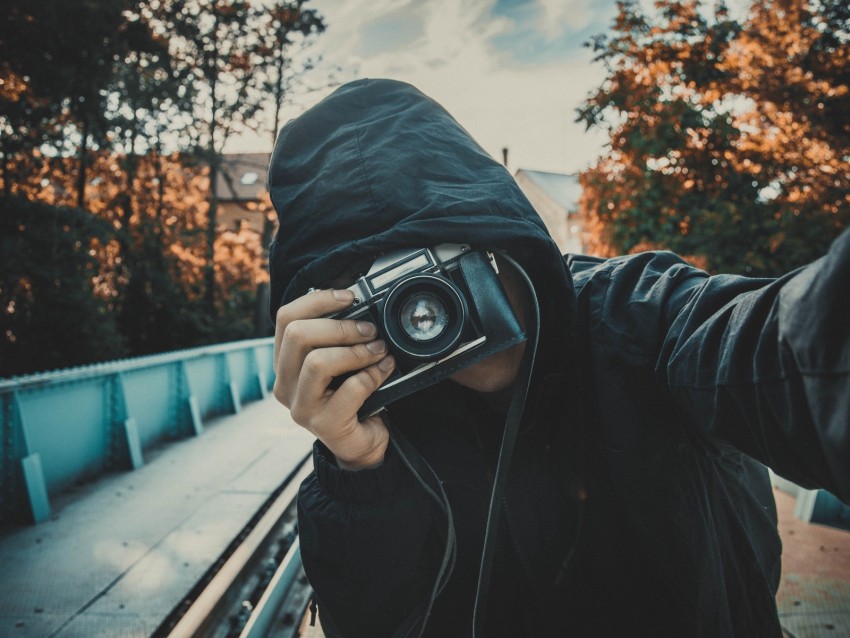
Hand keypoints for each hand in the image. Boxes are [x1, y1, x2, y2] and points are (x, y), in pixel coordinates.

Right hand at [273, 289, 395, 469]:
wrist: (363, 442)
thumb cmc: (352, 396)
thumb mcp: (339, 361)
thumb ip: (338, 337)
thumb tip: (359, 302)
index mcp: (285, 362)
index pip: (285, 318)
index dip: (318, 300)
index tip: (350, 297)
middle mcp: (284, 384)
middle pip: (298, 335)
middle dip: (340, 327)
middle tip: (370, 330)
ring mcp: (301, 407)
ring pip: (318, 362)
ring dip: (356, 351)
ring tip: (379, 350)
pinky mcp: (324, 425)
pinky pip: (350, 389)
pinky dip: (372, 375)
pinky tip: (384, 370)